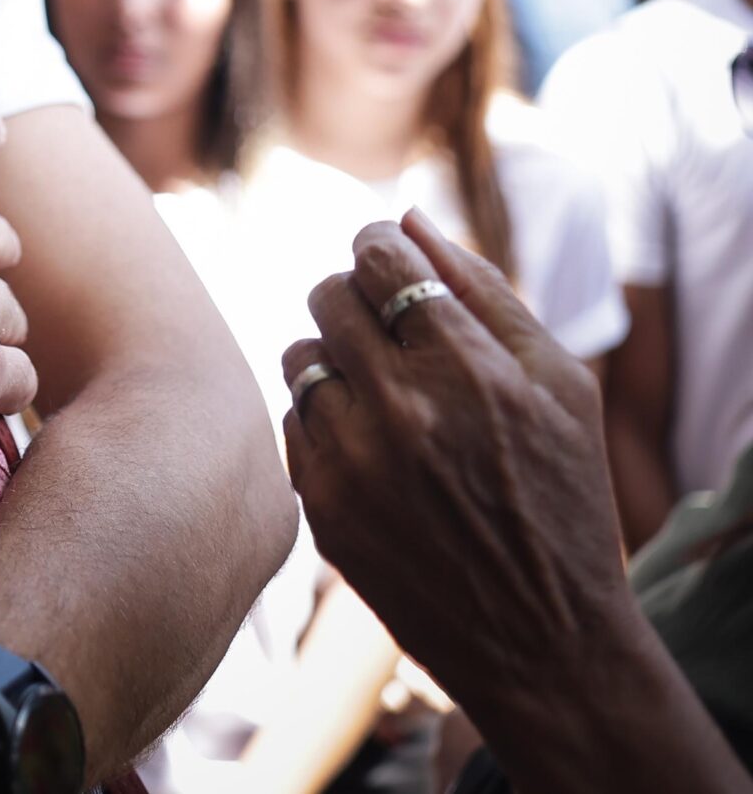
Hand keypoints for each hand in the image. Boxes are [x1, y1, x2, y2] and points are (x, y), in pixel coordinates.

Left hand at [279, 211, 634, 719]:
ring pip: (299, 355)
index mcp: (469, 367)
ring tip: (380, 393)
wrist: (541, 639)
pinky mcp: (318, 503)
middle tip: (386, 328)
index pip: (379, 256)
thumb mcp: (560, 386)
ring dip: (331, 358)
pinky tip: (371, 450)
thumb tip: (407, 216)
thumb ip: (485, 290)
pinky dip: (323, 420)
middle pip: (327, 295)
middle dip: (353, 297)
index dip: (379, 247)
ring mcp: (352, 458)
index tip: (387, 261)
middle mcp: (401, 407)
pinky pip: (292, 420)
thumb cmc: (562, 498)